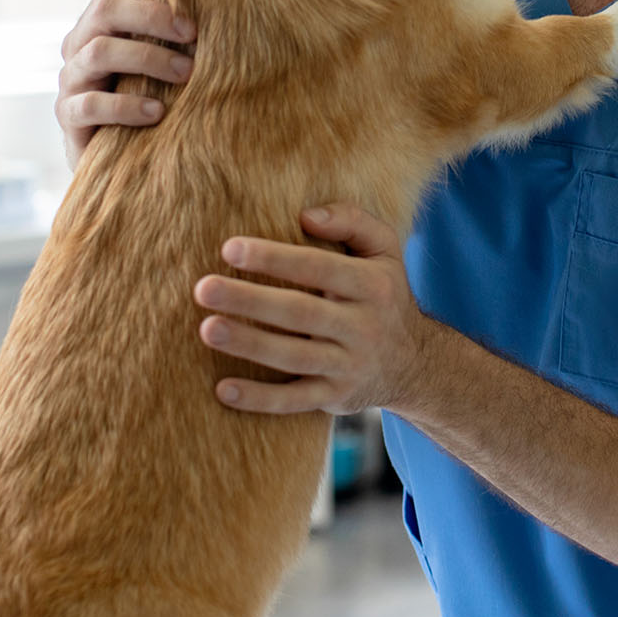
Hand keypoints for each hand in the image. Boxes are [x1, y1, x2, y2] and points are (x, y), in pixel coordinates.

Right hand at [55, 0, 196, 167]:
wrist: (118, 156)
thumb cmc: (149, 94)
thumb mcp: (161, 58)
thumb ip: (176, 31)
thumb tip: (231, 1)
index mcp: (102, 21)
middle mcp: (80, 43)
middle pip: (105, 10)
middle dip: (151, 15)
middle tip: (193, 33)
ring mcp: (71, 78)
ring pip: (99, 52)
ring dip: (147, 59)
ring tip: (185, 75)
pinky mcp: (69, 116)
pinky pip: (91, 104)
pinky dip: (127, 106)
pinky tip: (157, 112)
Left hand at [193, 205, 433, 415]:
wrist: (413, 364)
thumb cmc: (383, 293)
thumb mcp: (385, 250)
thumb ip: (352, 220)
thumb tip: (306, 215)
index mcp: (372, 285)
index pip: (319, 267)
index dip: (275, 257)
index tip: (229, 248)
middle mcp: (363, 326)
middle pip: (300, 312)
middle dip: (250, 300)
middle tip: (204, 288)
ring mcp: (349, 365)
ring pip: (294, 356)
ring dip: (248, 344)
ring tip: (206, 329)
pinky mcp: (336, 398)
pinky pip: (295, 401)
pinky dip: (260, 399)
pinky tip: (224, 389)